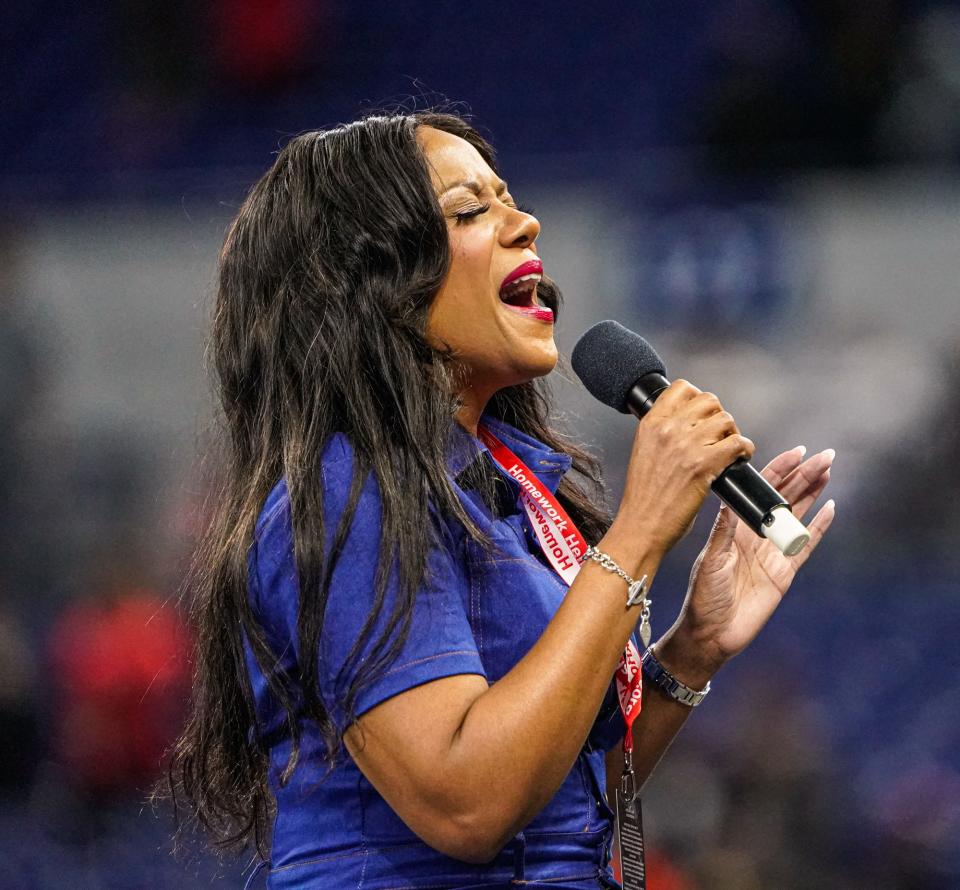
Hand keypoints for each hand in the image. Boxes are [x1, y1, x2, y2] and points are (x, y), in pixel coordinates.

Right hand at [609, 380, 754, 567]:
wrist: (641, 526)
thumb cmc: (643, 498)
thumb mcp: (643, 452)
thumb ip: (662, 433)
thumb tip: (688, 424)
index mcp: (650, 424)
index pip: (682, 388)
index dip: (698, 398)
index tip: (703, 413)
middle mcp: (668, 429)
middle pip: (709, 400)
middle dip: (718, 416)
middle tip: (718, 434)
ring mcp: (686, 445)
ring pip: (726, 420)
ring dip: (733, 433)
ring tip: (729, 448)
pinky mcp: (704, 465)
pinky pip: (738, 443)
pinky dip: (745, 450)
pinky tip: (739, 458)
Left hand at [662, 446, 835, 680]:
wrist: (712, 634)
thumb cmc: (703, 596)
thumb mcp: (711, 559)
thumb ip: (724, 531)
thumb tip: (731, 500)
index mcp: (736, 526)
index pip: (761, 490)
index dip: (780, 469)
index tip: (798, 452)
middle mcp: (756, 534)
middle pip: (785, 498)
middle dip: (805, 475)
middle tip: (826, 456)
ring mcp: (773, 552)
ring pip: (798, 516)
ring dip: (814, 493)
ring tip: (829, 471)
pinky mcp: (785, 573)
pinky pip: (807, 546)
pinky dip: (820, 528)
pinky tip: (831, 508)